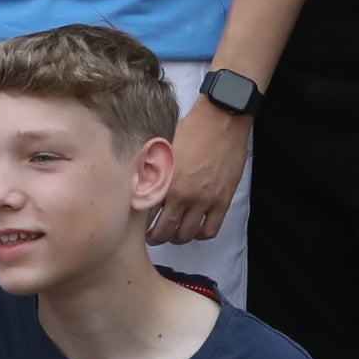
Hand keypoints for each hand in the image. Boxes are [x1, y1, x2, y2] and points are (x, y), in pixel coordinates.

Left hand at [149, 101, 252, 246]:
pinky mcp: (222, 201)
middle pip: (164, 230)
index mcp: (164, 180)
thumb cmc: (191, 128)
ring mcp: (204, 200)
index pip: (145, 214)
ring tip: (173, 234)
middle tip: (152, 236)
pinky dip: (200, 235)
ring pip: (185, 235)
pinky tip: (195, 230)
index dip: (138, 223)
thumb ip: (152, 169)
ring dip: (176, 238)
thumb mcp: (163, 148)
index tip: (136, 224)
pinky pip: (210, 230)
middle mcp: (182, 195)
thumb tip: (138, 183)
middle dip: (155, 237)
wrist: (222, 119)